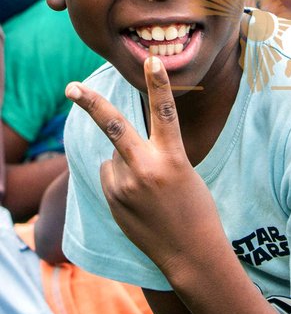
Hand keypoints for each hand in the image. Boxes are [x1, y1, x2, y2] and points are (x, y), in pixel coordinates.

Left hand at [65, 57, 225, 276]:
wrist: (189, 252)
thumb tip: (117, 149)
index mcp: (173, 159)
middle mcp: (145, 170)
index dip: (159, 85)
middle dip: (91, 104)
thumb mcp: (184, 174)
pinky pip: (112, 177)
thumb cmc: (196, 209)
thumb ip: (153, 156)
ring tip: (150, 189)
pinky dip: (121, 181)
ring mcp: (124, 187)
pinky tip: (139, 200)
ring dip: (127, 163)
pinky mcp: (112, 200)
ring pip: (117, 157)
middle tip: (71, 87)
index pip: (164, 114)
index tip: (152, 61)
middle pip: (115, 128)